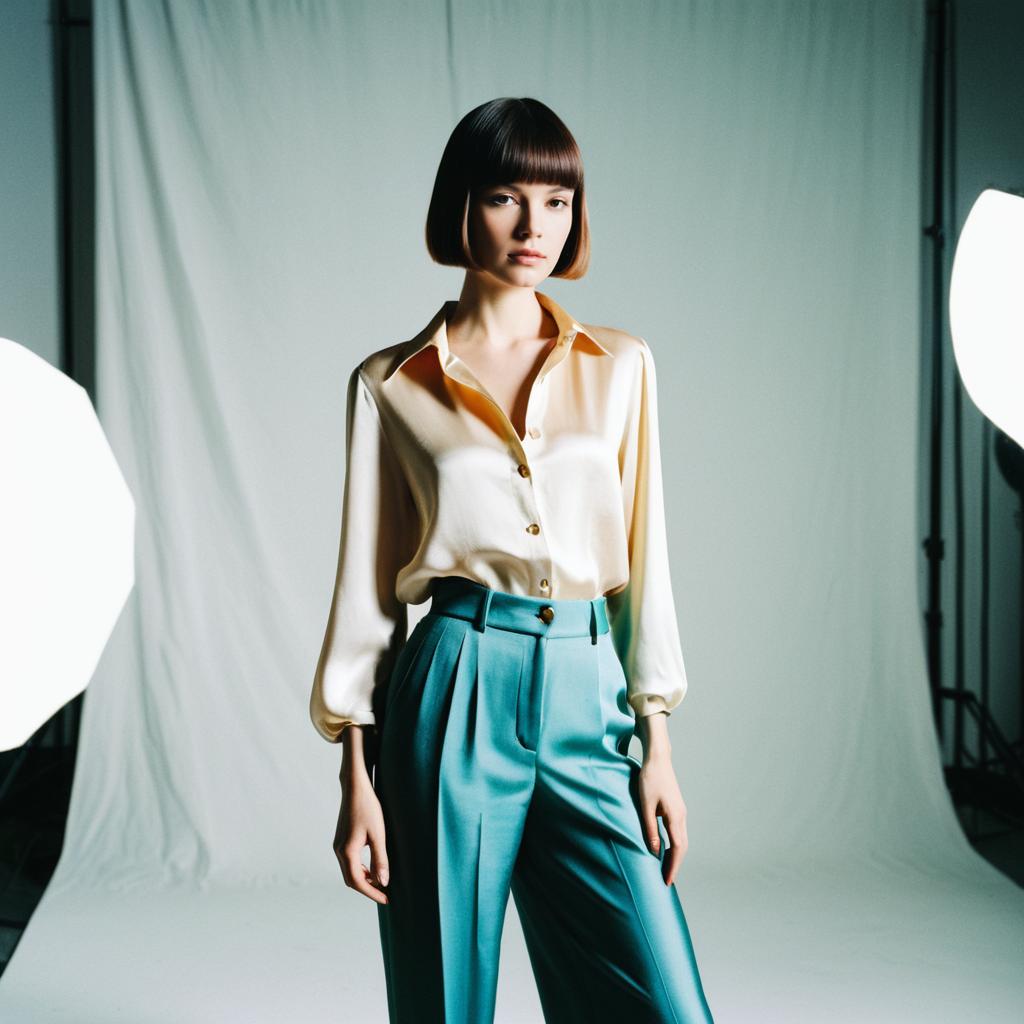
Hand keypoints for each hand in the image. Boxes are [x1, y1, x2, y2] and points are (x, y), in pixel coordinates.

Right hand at [334, 726, 389, 904]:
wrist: (355, 787)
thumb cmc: (368, 808)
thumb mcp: (378, 834)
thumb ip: (380, 859)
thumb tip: (383, 882)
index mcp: (347, 851)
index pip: (358, 882)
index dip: (372, 893)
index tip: (387, 899)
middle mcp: (338, 850)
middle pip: (350, 879)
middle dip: (367, 889)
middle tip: (385, 894)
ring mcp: (338, 844)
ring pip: (348, 870)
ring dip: (363, 879)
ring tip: (381, 882)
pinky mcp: (341, 839)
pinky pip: (348, 861)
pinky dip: (359, 869)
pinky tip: (371, 867)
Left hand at [635, 713, 687, 885]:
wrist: (658, 758)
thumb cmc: (649, 779)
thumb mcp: (645, 805)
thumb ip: (650, 829)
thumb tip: (655, 851)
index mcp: (675, 817)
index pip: (678, 849)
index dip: (673, 866)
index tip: (667, 881)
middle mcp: (682, 816)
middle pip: (682, 847)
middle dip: (675, 865)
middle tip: (666, 880)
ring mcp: (680, 811)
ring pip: (682, 840)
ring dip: (675, 855)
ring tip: (666, 869)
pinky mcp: (676, 808)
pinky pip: (678, 832)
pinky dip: (674, 844)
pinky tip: (666, 848)